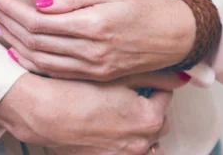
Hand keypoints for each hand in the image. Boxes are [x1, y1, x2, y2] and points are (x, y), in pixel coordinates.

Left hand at [0, 0, 195, 80]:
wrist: (176, 36)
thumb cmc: (145, 6)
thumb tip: (40, 3)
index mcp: (93, 26)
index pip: (38, 21)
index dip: (11, 9)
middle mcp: (90, 52)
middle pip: (34, 41)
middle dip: (6, 23)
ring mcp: (92, 69)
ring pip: (40, 59)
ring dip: (13, 42)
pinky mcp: (96, 76)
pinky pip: (55, 72)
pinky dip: (31, 62)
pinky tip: (18, 52)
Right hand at [0, 71, 183, 153]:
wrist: (41, 112)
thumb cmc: (76, 90)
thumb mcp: (116, 75)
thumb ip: (152, 75)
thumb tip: (180, 76)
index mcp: (148, 119)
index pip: (164, 97)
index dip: (150, 83)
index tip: (137, 76)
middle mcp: (140, 143)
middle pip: (155, 120)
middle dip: (145, 105)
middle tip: (125, 89)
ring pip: (141, 140)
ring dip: (134, 125)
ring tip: (114, 108)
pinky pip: (122, 151)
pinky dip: (119, 139)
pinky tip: (102, 122)